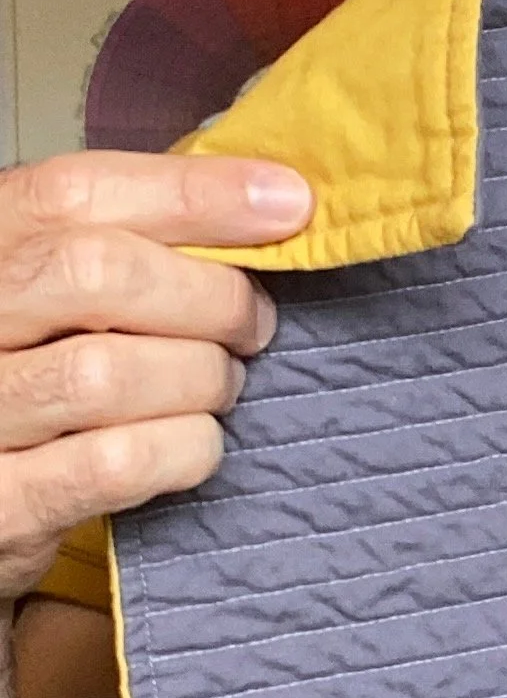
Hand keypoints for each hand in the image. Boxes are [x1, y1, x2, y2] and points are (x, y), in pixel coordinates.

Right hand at [0, 152, 311, 601]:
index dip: (192, 194)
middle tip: (252, 325)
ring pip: (106, 373)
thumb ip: (142, 242)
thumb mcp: (66, 295)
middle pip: (93, 272)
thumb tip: (279, 198)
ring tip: (219, 386)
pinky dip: (184, 449)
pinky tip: (194, 444)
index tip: (286, 203)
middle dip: (209, 296)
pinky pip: (115, 463)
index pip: (72, 193)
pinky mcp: (2, 504)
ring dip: (202, 379)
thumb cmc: (46, 374)